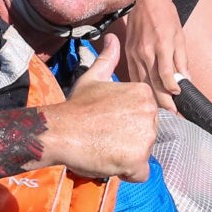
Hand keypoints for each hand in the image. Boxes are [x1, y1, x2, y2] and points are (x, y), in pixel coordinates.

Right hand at [44, 35, 158, 181]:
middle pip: (146, 136)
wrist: (60, 130)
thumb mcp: (93, 77)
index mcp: (144, 93)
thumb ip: (108, 58)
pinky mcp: (139, 159)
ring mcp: (146, 136)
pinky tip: (109, 161)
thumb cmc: (77, 106)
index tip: (107, 122)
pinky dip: (126, 173)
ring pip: (143, 155)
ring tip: (104, 147)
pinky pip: (140, 174)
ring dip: (126, 157)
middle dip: (128, 141)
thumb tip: (111, 37)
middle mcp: (151, 113)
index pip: (145, 118)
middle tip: (104, 136)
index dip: (126, 124)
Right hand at [115, 0, 185, 110]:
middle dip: (163, 102)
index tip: (179, 99)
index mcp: (162, 46)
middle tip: (172, 115)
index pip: (166, 77)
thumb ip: (182, 59)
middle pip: (153, 84)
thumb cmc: (164, 14)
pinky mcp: (128, 53)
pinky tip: (145, 96)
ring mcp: (134, 54)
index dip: (173, 91)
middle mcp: (146, 53)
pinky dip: (140, 87)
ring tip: (160, 110)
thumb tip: (186, 79)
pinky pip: (133, 76)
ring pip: (142, 83)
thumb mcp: (179, 34)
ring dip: (151, 98)